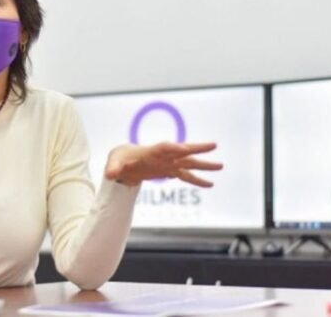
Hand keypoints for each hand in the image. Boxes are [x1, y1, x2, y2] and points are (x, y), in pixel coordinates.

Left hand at [104, 142, 221, 186]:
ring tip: (221, 166)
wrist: (125, 160)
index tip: (185, 149)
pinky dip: (198, 180)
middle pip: (183, 150)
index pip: (165, 147)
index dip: (174, 148)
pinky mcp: (170, 171)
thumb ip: (114, 168)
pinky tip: (210, 184)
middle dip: (197, 148)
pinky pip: (187, 175)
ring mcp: (169, 163)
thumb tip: (109, 175)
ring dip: (204, 165)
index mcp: (151, 151)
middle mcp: (164, 155)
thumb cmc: (120, 159)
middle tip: (214, 145)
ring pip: (189, 162)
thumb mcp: (114, 162)